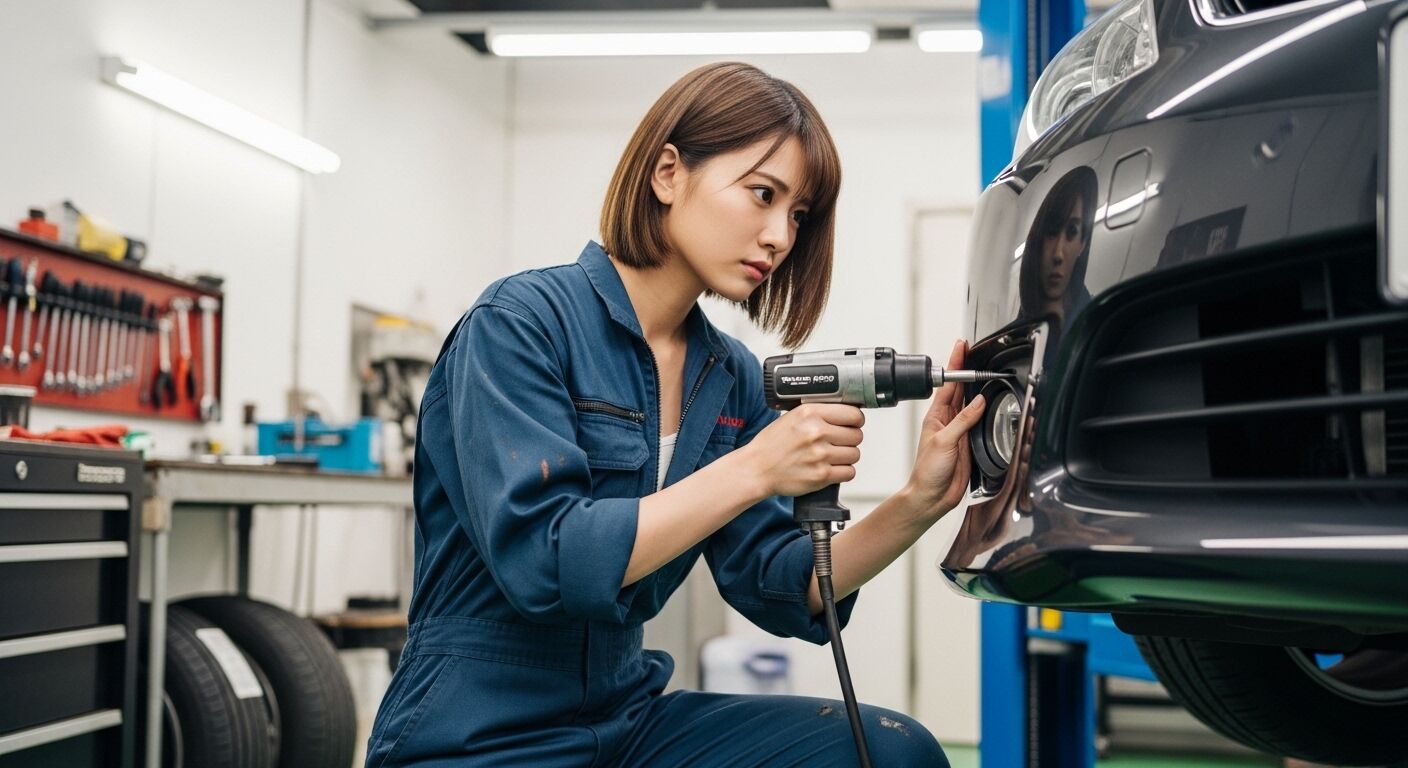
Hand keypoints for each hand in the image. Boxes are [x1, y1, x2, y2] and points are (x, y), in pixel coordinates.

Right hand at [742, 403, 864, 497]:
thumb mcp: (792, 417)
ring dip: (847, 457)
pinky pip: (849, 472)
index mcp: (810, 413)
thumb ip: (818, 413)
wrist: (756, 469)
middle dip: (850, 439)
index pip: (854, 414)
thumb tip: (845, 414)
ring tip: (832, 456)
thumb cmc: (772, 445)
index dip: (855, 421)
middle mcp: (816, 432)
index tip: (852, 424)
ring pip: (855, 454)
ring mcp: (820, 455)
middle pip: (857, 435)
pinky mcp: (821, 475)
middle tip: (838, 443)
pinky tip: (831, 468)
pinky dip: (843, 472)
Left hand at [905, 339, 987, 521]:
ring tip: (982, 369)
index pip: (948, 384)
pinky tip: (989, 402)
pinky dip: (985, 410)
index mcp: (936, 416)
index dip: (955, 364)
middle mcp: (948, 421)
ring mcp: (959, 431)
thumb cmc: (928, 471)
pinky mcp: (969, 443)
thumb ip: (963, 421)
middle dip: (966, 370)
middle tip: (974, 352)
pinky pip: (979, 421)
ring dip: (976, 387)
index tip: (961, 347)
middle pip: (960, 390)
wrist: (932, 496)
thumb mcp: (944, 441)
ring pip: (970, 403)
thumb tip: (978, 402)